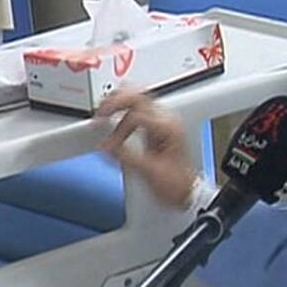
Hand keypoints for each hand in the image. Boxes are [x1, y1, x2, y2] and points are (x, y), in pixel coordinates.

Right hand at [96, 88, 198, 206]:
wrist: (187, 191)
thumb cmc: (176, 182)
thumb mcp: (148, 171)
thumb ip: (124, 155)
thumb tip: (104, 145)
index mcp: (167, 126)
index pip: (135, 113)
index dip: (116, 123)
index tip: (102, 131)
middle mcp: (167, 119)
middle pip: (138, 95)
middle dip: (115, 100)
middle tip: (99, 113)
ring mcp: (163, 121)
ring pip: (138, 97)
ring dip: (119, 102)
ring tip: (103, 113)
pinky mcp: (158, 126)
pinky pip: (139, 109)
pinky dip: (124, 111)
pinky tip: (114, 119)